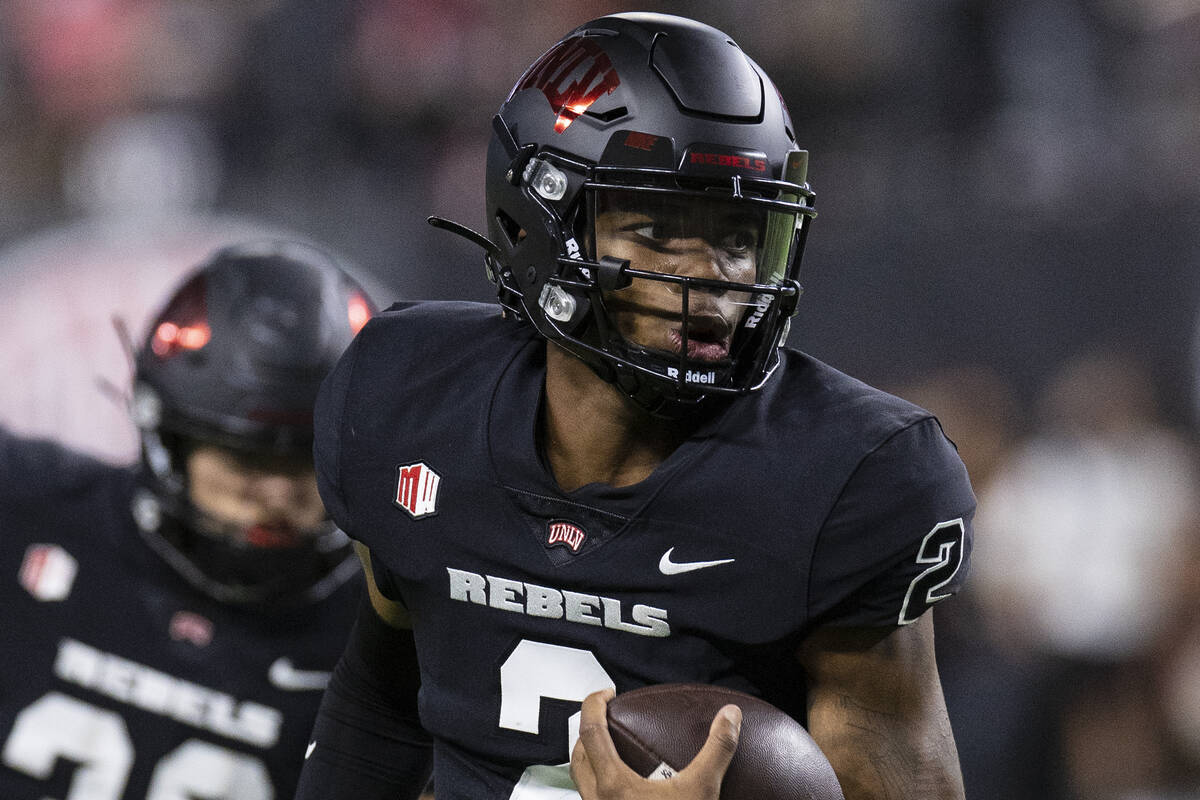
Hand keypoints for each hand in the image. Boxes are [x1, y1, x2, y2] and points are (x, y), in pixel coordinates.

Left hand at [570, 688, 740, 799]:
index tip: (607, 693)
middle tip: (607, 718)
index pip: (589, 730)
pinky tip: (629, 791)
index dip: (593, 704)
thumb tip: (731, 715)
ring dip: (592, 759)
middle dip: (588, 731)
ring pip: (582, 781)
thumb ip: (717, 750)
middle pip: (577, 755)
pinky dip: (603, 786)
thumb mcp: (702, 791)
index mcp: (612, 784)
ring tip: (614, 750)